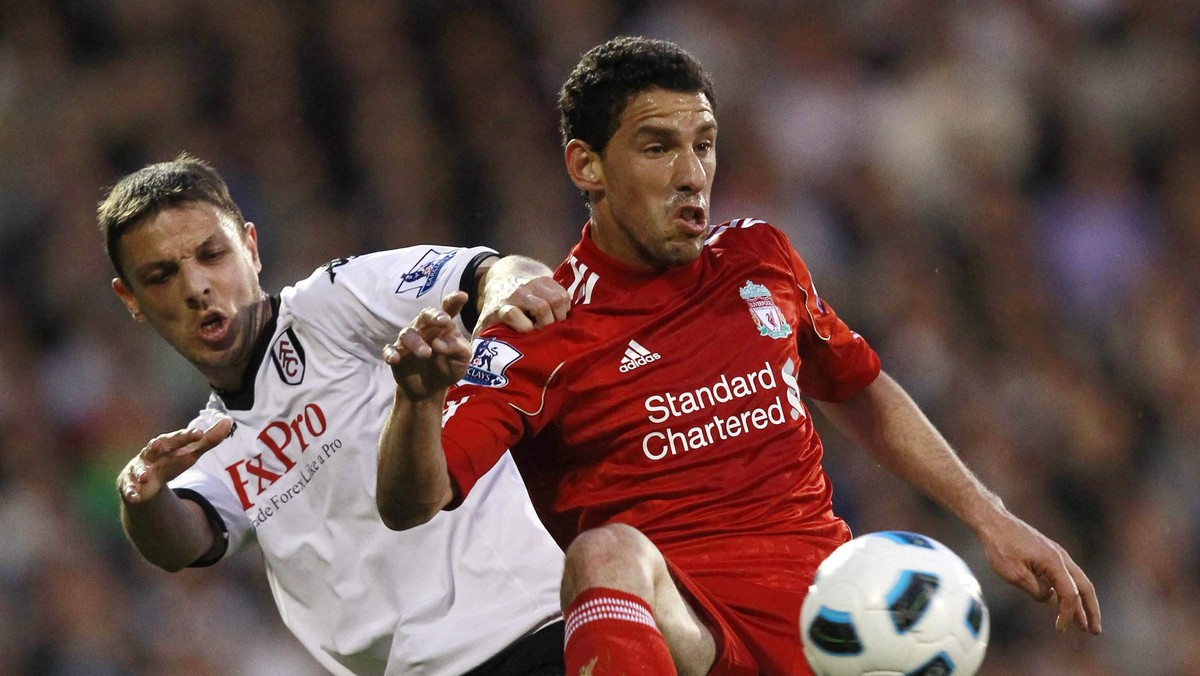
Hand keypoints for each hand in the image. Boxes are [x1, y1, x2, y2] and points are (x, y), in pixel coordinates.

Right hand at [118, 417, 232, 503]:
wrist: (145, 479)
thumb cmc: (170, 461)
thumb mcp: (190, 452)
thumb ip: (208, 440)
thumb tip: (228, 421)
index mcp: (167, 444)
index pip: (178, 438)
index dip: (187, 435)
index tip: (199, 433)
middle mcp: (151, 453)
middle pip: (154, 448)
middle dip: (155, 446)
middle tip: (158, 444)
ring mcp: (139, 468)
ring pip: (139, 469)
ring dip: (141, 473)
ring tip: (145, 477)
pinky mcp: (129, 484)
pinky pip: (129, 489)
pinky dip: (131, 493)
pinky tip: (135, 498)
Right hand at [384, 291, 472, 398]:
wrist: (429, 390)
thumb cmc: (448, 368)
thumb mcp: (462, 360)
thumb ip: (459, 348)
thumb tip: (440, 342)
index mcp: (443, 327)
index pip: (448, 309)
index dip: (453, 301)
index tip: (463, 296)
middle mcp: (425, 329)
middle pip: (425, 315)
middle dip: (434, 316)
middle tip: (444, 321)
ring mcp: (408, 342)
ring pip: (408, 334)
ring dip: (417, 342)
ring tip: (427, 353)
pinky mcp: (396, 355)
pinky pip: (390, 350)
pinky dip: (391, 353)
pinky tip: (395, 359)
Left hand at [478, 275, 569, 333]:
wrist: (505, 276)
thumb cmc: (498, 306)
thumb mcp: (486, 321)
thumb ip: (483, 340)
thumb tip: (479, 363)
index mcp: (502, 306)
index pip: (512, 314)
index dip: (523, 326)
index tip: (528, 334)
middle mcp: (518, 293)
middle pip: (542, 308)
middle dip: (548, 325)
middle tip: (546, 334)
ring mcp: (535, 284)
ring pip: (556, 301)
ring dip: (560, 316)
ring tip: (555, 325)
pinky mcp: (547, 279)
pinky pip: (564, 295)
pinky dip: (566, 307)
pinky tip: (559, 315)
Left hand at [980, 513, 1101, 634]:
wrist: (993, 521)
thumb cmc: (1000, 546)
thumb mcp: (1014, 574)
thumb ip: (1036, 590)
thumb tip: (1050, 599)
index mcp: (1054, 562)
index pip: (1069, 594)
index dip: (1067, 614)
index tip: (1060, 629)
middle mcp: (1060, 557)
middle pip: (1084, 587)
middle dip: (1091, 610)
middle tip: (1095, 631)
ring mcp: (1056, 554)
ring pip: (1077, 581)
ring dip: (1082, 603)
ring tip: (1084, 623)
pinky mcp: (1049, 554)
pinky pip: (1065, 576)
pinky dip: (1069, 591)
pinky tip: (1064, 604)